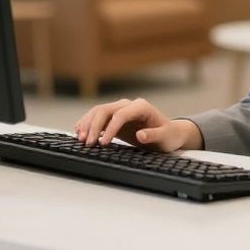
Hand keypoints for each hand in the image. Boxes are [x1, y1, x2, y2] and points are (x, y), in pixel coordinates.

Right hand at [73, 98, 203, 151]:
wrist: (169, 133)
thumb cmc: (168, 135)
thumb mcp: (166, 137)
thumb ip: (154, 135)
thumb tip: (140, 135)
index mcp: (141, 107)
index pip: (120, 114)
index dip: (110, 128)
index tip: (103, 143)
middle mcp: (128, 105)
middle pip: (105, 110)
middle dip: (94, 126)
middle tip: (88, 143)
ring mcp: (120, 110)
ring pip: (98, 112)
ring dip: (88, 124)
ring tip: (81, 138)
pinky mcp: (114, 118)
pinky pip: (98, 118)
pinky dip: (88, 124)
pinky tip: (80, 131)